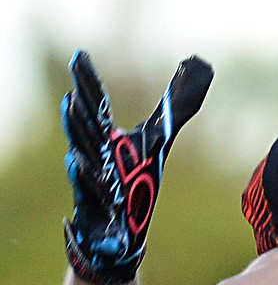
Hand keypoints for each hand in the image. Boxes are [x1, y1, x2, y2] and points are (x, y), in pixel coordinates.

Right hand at [61, 50, 212, 284]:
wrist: (120, 230)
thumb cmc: (134, 175)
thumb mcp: (160, 136)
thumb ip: (177, 103)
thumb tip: (199, 62)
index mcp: (107, 137)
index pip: (97, 105)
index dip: (89, 81)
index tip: (80, 55)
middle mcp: (97, 156)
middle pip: (86, 130)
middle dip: (80, 111)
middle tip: (72, 91)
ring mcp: (95, 184)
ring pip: (84, 161)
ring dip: (79, 144)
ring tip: (71, 123)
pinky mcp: (99, 212)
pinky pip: (91, 198)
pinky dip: (87, 185)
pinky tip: (77, 167)